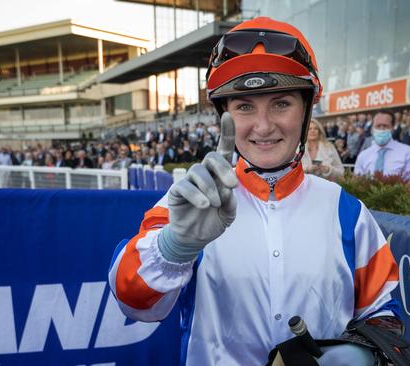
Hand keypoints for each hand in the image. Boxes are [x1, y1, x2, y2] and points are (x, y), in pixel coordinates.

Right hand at [158, 113, 237, 263]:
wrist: (195, 238)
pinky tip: (203, 205)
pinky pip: (185, 186)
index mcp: (220, 174)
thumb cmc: (214, 220)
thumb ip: (231, 202)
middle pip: (211, 156)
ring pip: (198, 172)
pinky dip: (196, 195)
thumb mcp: (229, 213)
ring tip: (214, 203)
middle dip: (223, 169)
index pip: (223, 149)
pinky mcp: (177, 191)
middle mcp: (204, 173)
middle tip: (232, 185)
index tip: (228, 115)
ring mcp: (189, 180)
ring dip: (209, 187)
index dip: (226, 132)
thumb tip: (226, 190)